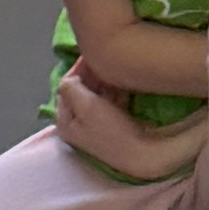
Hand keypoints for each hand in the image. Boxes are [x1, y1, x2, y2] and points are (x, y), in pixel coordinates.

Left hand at [55, 58, 179, 181]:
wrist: (143, 153)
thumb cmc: (111, 130)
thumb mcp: (85, 105)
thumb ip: (71, 87)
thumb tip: (70, 77)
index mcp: (65, 122)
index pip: (66, 88)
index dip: (78, 70)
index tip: (92, 56)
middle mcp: (77, 126)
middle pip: (81, 92)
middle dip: (92, 77)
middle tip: (105, 62)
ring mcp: (96, 127)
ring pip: (97, 97)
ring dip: (105, 83)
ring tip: (116, 72)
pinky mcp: (114, 127)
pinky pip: (111, 104)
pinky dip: (116, 93)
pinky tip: (125, 86)